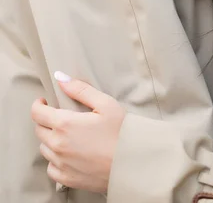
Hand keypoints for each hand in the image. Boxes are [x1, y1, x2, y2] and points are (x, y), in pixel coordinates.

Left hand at [31, 73, 125, 192]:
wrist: (131, 163)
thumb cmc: (120, 132)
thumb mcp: (105, 104)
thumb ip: (81, 90)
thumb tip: (60, 78)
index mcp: (65, 124)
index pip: (37, 113)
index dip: (38, 104)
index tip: (44, 102)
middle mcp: (58, 145)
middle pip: (39, 130)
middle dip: (45, 120)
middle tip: (59, 116)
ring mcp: (61, 164)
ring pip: (44, 148)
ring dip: (50, 139)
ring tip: (66, 135)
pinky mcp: (66, 179)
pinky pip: (51, 167)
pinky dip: (55, 159)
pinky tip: (68, 154)